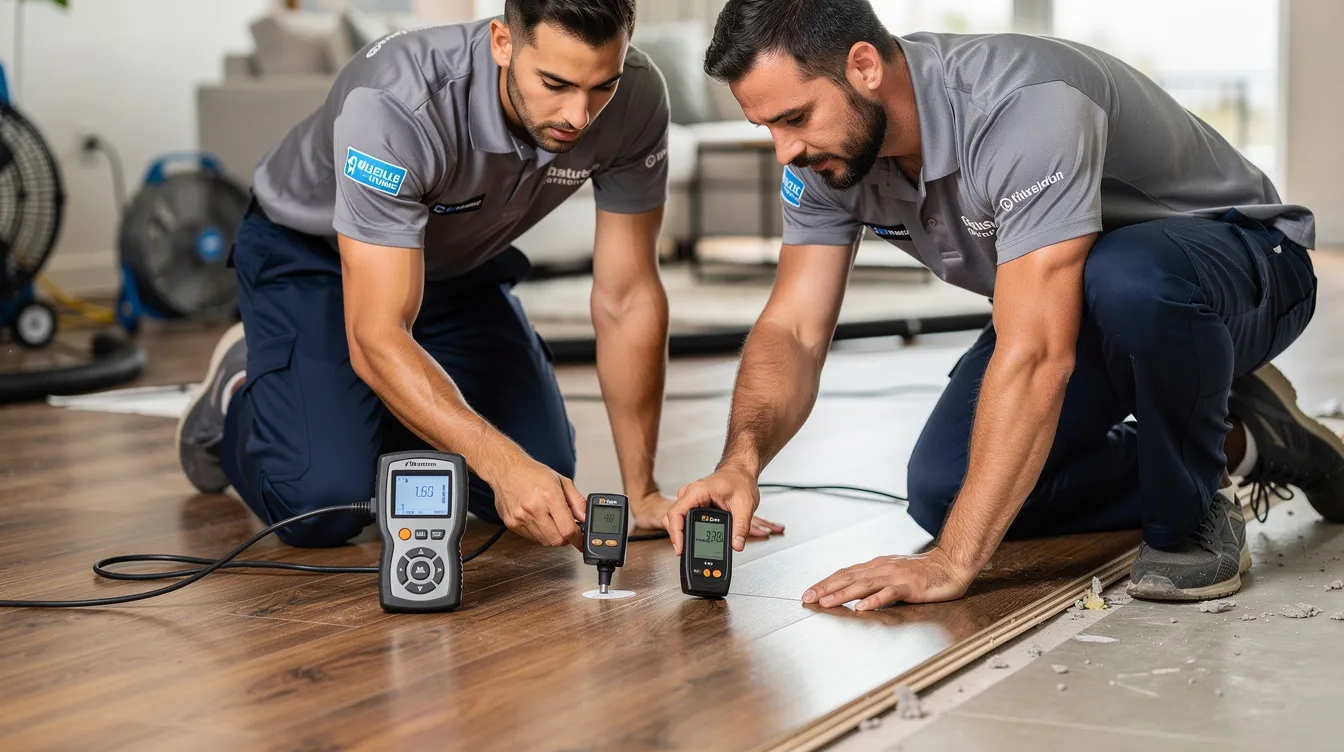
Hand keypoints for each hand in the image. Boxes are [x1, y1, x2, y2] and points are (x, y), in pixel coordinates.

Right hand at [489, 453, 586, 546]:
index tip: (580, 540)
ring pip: (544, 541)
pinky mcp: (512, 523)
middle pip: (557, 540)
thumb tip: (585, 518)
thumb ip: (577, 501)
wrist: (506, 469)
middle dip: (566, 538)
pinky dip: (539, 534)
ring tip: (552, 521)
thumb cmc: (533, 473)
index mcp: (549, 496)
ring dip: (552, 536)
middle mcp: (534, 509)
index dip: (577, 538)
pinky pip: (531, 538)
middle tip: (567, 529)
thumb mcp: (562, 481)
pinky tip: (539, 520)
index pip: (568, 529)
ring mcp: (521, 518)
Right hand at [635, 489, 784, 538]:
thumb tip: (737, 544)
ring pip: (675, 520)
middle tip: (686, 553)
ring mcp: (689, 500)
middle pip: (672, 519)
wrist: (740, 472)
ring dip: (681, 535)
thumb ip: (741, 526)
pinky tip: (694, 541)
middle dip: (678, 537)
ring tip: (691, 549)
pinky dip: (686, 531)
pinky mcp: (692, 505)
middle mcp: (689, 494)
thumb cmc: (740, 481)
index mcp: (698, 491)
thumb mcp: (745, 504)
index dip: (676, 533)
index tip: (680, 547)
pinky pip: (683, 519)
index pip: (677, 513)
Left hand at [802, 548, 976, 610]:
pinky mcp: (909, 586)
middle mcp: (882, 568)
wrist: (951, 565)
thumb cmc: (923, 573)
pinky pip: (889, 594)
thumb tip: (853, 592)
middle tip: (808, 597)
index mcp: (877, 566)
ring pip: (864, 584)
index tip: (808, 592)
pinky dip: (874, 600)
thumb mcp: (893, 574)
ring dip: (843, 593)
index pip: (846, 573)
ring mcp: (895, 576)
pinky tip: (862, 607)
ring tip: (827, 602)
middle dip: (826, 588)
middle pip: (849, 577)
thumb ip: (875, 581)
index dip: (826, 582)